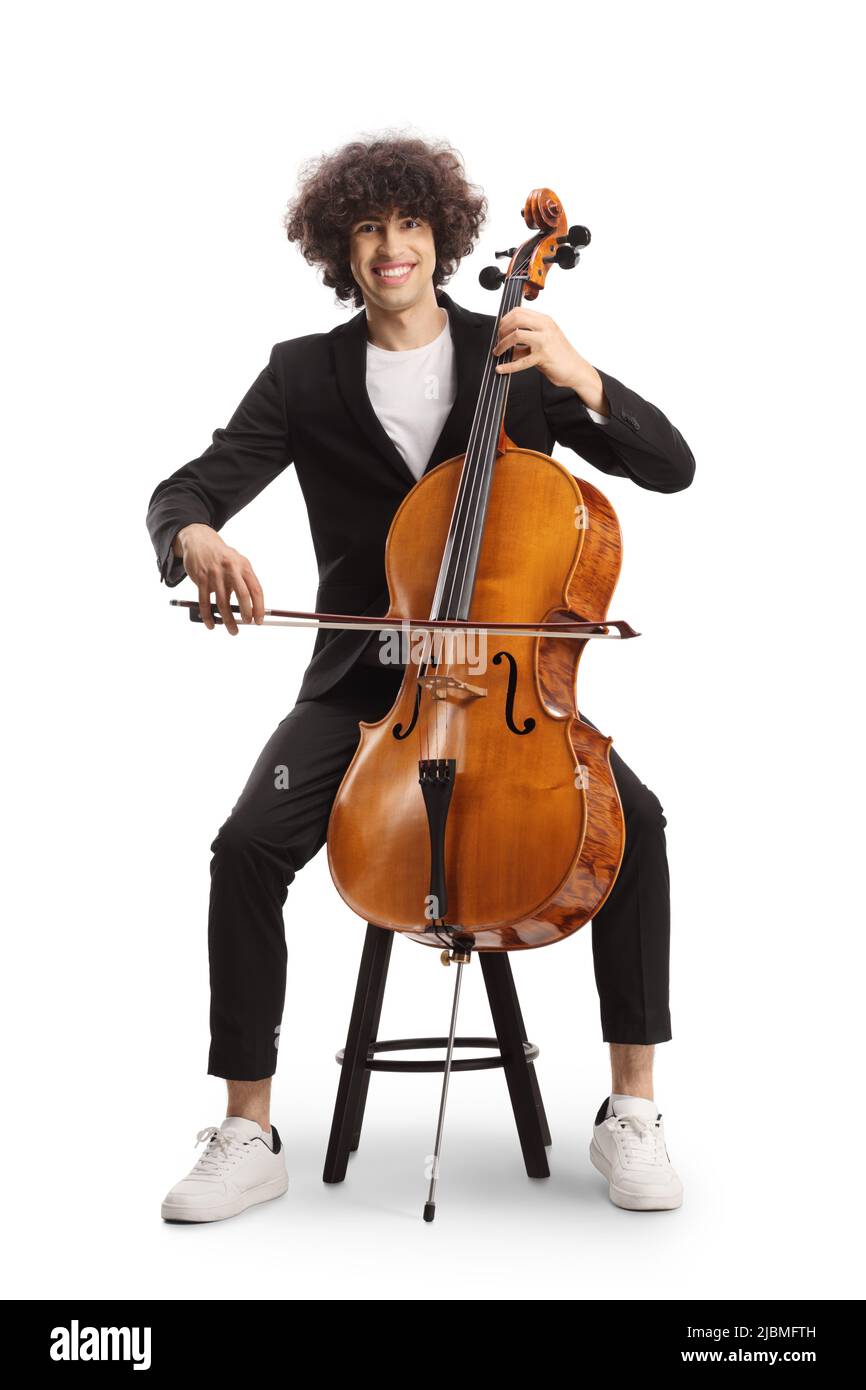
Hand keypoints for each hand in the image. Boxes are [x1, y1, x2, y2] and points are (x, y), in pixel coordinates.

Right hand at [173, 524, 264, 634]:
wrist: (199, 541)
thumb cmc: (222, 557)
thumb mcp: (238, 564)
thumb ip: (245, 583)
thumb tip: (252, 610)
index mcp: (243, 566)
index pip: (256, 590)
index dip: (259, 607)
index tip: (259, 620)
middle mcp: (231, 569)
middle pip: (242, 595)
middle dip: (246, 613)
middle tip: (246, 623)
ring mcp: (215, 573)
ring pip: (222, 602)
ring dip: (227, 619)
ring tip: (232, 629)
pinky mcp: (201, 578)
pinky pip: (204, 601)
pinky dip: (208, 616)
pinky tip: (211, 624)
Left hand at [492, 306, 607, 414]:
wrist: (576, 370)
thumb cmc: (560, 356)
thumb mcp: (544, 340)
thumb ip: (527, 338)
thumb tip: (506, 343)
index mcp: (545, 320)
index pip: (519, 311)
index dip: (505, 320)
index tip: (500, 331)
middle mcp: (545, 327)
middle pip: (516, 318)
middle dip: (502, 330)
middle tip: (498, 340)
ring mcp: (545, 341)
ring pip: (516, 335)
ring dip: (502, 345)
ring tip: (498, 353)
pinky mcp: (543, 356)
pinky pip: (520, 361)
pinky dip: (508, 366)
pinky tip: (500, 369)